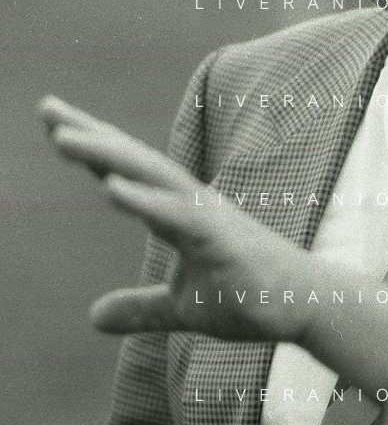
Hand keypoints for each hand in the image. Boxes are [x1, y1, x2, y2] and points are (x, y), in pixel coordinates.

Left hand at [38, 95, 312, 340]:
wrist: (304, 305)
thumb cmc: (249, 296)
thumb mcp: (182, 308)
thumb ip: (141, 308)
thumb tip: (92, 316)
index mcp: (180, 212)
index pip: (129, 171)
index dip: (93, 146)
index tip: (54, 121)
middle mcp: (192, 203)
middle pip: (133, 161)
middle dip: (90, 134)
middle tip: (47, 109)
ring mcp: (208, 217)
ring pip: (152, 176)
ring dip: (107, 155)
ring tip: (64, 139)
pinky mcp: (222, 240)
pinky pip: (179, 216)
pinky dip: (145, 200)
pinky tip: (110, 188)